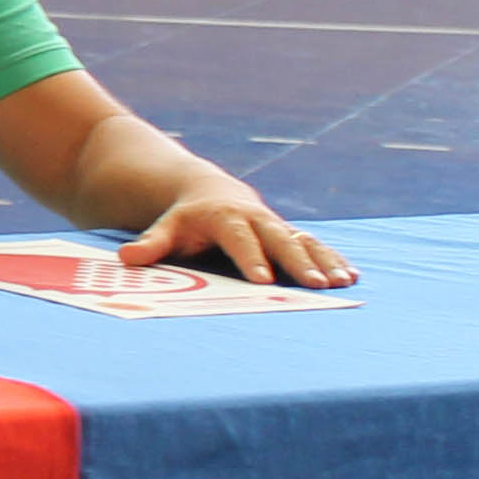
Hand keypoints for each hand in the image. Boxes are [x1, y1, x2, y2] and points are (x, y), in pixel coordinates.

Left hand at [120, 194, 356, 287]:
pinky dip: (333, 258)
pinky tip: (352, 275)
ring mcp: (277, 226)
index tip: (262, 280)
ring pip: (305, 241)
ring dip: (325, 261)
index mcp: (226, 218)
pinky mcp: (291, 234)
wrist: (209, 192)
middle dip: (299, 263)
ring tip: (344, 282)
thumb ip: (151, 243)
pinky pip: (316, 245)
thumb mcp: (166, 228)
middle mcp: (257, 220)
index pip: (240, 240)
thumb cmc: (185, 219)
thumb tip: (126, 257)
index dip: (251, 259)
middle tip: (316, 286)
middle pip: (280, 240)